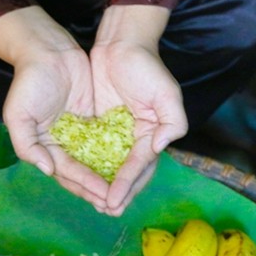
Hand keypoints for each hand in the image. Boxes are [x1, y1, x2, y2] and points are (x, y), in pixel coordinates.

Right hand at [0, 7, 109, 208]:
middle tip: (118, 206)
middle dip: (99, 191)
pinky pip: (106, 143)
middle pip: (83, 174)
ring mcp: (79, 135)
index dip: (86, 186)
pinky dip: (116, 157)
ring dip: (109, 180)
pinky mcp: (93, 122)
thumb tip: (47, 171)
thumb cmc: (29, 82)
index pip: (67, 173)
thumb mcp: (18, 115)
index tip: (106, 198)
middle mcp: (61, 146)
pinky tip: (130, 168)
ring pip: (96, 163)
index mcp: (44, 148)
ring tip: (126, 195)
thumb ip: (27, 146)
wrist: (48, 51)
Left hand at [91, 5, 188, 215]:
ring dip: (105, 187)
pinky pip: (96, 153)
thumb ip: (173, 121)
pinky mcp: (101, 129)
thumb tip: (163, 146)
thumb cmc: (147, 67)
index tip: (114, 200)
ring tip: (96, 205)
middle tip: (106, 211)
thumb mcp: (167, 92)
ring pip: (112, 168)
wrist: (120, 45)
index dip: (127, 184)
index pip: (140, 165)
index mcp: (154, 135)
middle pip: (129, 174)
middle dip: (119, 194)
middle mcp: (137, 139)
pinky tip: (83, 182)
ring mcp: (118, 135)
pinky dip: (92, 169)